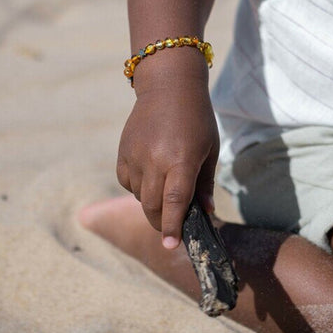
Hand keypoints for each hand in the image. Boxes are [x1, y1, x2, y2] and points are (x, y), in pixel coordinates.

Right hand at [116, 83, 219, 249]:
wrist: (168, 87)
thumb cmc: (196, 118)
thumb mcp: (210, 149)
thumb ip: (204, 183)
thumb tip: (206, 213)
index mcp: (181, 160)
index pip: (175, 202)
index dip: (173, 226)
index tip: (172, 246)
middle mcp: (155, 160)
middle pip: (154, 206)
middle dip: (163, 222)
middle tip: (174, 226)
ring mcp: (135, 156)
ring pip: (140, 197)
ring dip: (153, 205)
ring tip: (167, 191)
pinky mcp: (123, 153)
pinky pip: (128, 183)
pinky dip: (139, 189)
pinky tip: (152, 177)